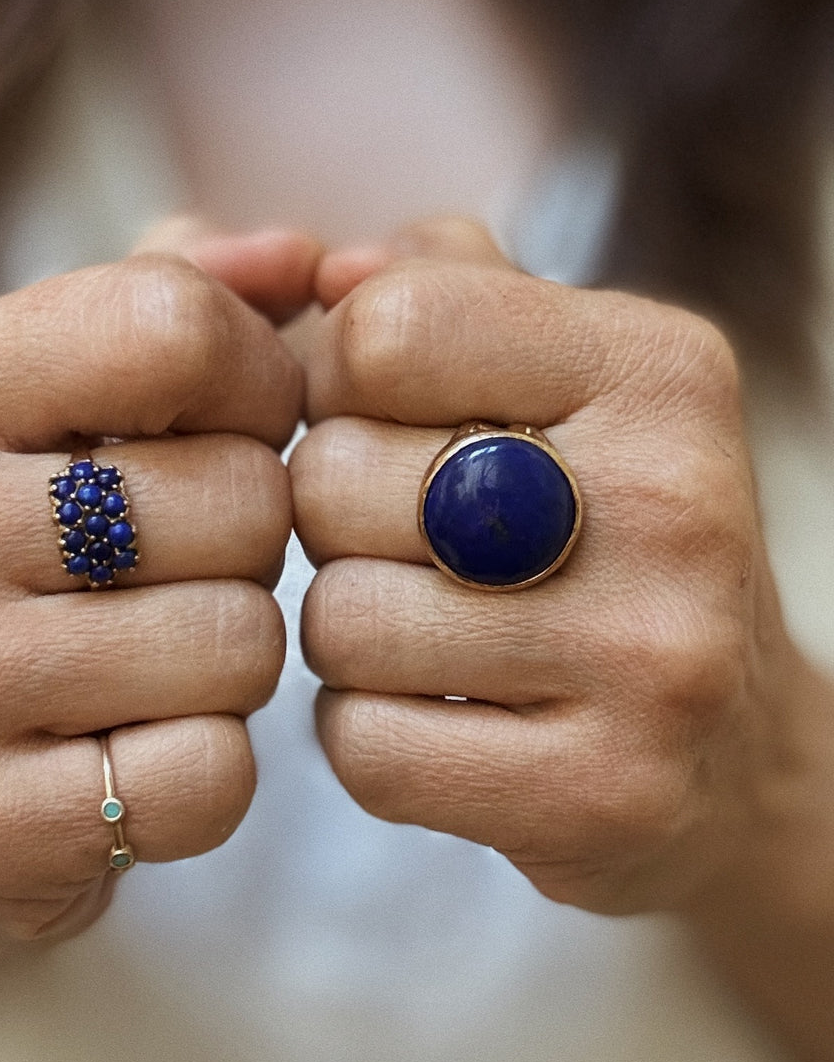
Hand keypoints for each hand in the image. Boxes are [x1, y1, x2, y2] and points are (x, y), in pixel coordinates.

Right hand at [0, 222, 317, 948]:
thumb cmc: (36, 555)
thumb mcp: (76, 401)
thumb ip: (190, 303)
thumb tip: (306, 256)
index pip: (178, 324)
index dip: (261, 384)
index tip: (235, 433)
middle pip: (240, 498)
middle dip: (251, 545)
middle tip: (178, 573)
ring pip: (241, 643)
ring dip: (238, 662)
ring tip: (154, 662)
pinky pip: (209, 778)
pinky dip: (210, 772)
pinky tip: (134, 754)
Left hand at [292, 218, 802, 913]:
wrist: (735, 747)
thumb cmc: (608, 534)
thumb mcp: (571, 378)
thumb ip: (450, 290)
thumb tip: (327, 268)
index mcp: (660, 370)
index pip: (388, 330)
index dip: (335, 380)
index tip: (375, 423)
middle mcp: (673, 505)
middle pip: (337, 480)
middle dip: (332, 517)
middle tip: (399, 545)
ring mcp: (648, 662)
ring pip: (338, 622)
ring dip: (346, 632)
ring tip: (424, 633)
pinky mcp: (601, 793)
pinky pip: (366, 745)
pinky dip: (366, 732)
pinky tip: (435, 715)